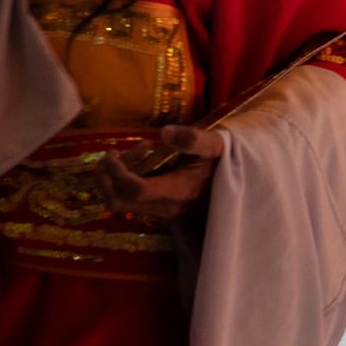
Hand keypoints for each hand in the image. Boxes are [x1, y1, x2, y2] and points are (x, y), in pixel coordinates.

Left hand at [98, 125, 225, 220]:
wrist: (239, 186)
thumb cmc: (226, 162)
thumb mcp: (216, 146)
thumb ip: (194, 139)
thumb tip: (164, 133)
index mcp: (177, 191)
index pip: (135, 189)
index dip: (117, 172)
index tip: (112, 152)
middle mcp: (165, 207)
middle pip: (119, 201)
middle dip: (107, 177)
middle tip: (111, 154)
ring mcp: (161, 212)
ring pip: (122, 202)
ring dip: (115, 179)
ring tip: (130, 153)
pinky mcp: (159, 211)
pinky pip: (131, 201)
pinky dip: (124, 181)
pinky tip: (142, 160)